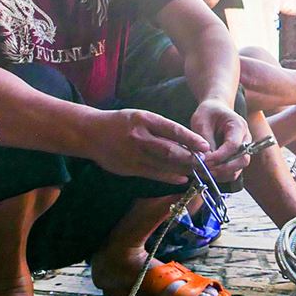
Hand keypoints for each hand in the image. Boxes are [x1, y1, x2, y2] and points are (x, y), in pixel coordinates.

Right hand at [92, 109, 209, 184]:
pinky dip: (169, 177)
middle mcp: (139, 137)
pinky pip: (154, 174)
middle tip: (205, 162)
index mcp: (143, 119)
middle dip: (190, 158)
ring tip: (197, 171)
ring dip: (183, 169)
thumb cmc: (119, 123)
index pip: (172, 129)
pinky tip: (181, 178)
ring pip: (163, 164)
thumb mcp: (139, 116)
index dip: (191, 138)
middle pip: (170, 150)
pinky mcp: (129, 168)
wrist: (90, 133)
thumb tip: (185, 142)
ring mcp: (133, 154)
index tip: (205, 145)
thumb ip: (159, 128)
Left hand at [191, 98, 249, 181]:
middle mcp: (245, 139)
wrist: (215, 110)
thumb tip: (205, 159)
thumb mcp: (202, 121)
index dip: (219, 157)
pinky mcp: (237, 157)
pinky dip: (221, 175)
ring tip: (204, 173)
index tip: (205, 162)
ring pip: (238, 169)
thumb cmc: (208, 113)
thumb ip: (204, 140)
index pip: (233, 145)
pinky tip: (208, 173)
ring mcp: (243, 149)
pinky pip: (233, 171)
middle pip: (242, 160)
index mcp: (238, 125)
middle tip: (205, 170)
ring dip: (222, 174)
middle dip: (223, 169)